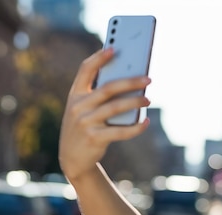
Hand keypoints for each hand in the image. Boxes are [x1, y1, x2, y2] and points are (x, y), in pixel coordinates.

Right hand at [59, 48, 151, 181]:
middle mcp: (78, 107)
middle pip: (107, 88)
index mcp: (75, 95)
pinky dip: (135, 127)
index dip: (99, 58)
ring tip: (148, 99)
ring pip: (115, 108)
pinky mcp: (94, 139)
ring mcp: (85, 123)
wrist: (72, 158)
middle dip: (129, 82)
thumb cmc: (85, 127)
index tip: (114, 49)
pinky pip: (120, 131)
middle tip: (148, 78)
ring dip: (134, 102)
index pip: (85, 70)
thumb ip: (99, 97)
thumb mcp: (85, 110)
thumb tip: (131, 84)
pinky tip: (146, 122)